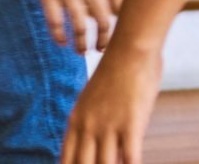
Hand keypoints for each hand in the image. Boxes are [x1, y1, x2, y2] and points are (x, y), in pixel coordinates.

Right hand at [34, 0, 122, 53]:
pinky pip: (55, 23)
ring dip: (82, 44)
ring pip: (80, 28)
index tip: (123, 31)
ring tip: (82, 52)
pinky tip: (61, 42)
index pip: (122, 6)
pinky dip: (58, 37)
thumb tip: (115, 4)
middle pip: (104, 22)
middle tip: (102, 48)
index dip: (124, 22)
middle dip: (104, 40)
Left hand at [61, 46, 162, 163]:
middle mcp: (89, 127)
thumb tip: (101, 136)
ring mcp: (109, 127)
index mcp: (76, 120)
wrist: (131, 46)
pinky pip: (131, 157)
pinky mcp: (131, 124)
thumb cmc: (118, 67)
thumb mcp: (95, 95)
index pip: (66, 161)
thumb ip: (94, 118)